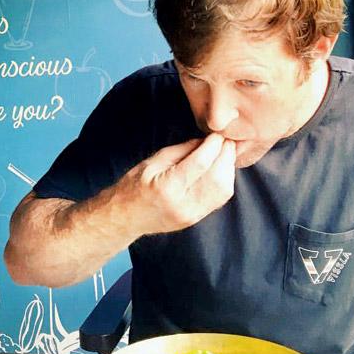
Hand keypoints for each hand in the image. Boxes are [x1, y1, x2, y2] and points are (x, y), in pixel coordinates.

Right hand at [115, 133, 235, 236]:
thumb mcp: (152, 162)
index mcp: (167, 187)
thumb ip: (181, 151)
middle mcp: (182, 204)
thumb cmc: (133, 186)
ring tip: (224, 154)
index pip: (200, 163)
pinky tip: (220, 170)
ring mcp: (191, 215)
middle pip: (217, 177)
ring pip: (223, 190)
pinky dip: (225, 181)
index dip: (213, 145)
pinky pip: (219, 199)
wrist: (125, 217)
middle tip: (226, 141)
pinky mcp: (195, 219)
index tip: (217, 134)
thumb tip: (205, 141)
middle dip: (225, 156)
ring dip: (228, 168)